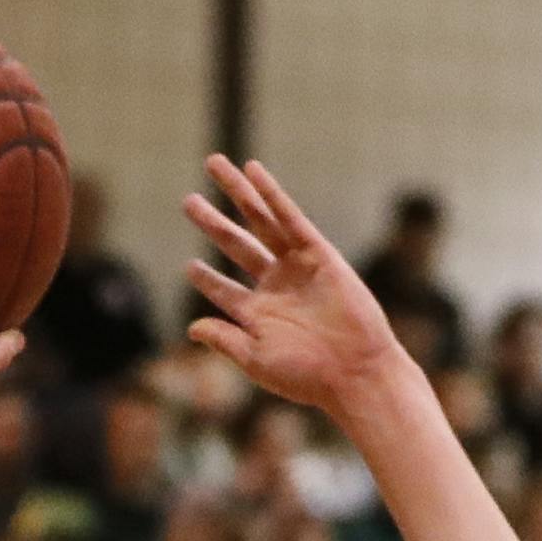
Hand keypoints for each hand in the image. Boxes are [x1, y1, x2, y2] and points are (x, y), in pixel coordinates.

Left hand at [182, 155, 400, 415]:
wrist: (353, 372)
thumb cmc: (306, 376)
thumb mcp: (256, 359)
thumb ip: (224, 339)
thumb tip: (192, 328)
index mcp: (259, 316)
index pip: (225, 290)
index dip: (206, 279)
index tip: (190, 267)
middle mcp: (276, 287)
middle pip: (237, 246)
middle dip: (213, 223)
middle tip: (188, 201)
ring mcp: (296, 268)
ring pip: (260, 222)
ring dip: (238, 194)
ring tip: (213, 164)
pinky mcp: (319, 254)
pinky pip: (291, 218)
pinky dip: (272, 195)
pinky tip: (253, 172)